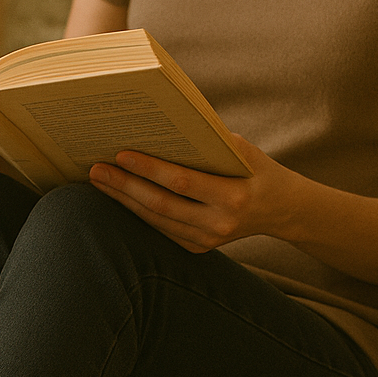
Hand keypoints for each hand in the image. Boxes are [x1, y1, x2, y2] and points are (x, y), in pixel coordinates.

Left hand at [88, 136, 297, 252]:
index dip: (149, 169)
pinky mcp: (196, 248)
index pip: (182, 182)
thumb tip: (158, 128)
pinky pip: (160, 228)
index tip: (121, 155)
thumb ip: (206, 143)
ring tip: (99, 181)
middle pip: (160, 205)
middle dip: (125, 186)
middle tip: (96, 169)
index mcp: (233, 197)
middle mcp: (219, 224)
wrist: (282, 209)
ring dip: (123, 200)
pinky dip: (137, 211)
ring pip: (155, 220)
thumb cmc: (256, 169)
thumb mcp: (241, 151)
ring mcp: (206, 240)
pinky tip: (119, 196)